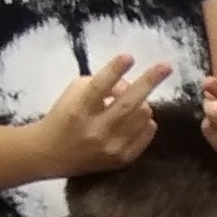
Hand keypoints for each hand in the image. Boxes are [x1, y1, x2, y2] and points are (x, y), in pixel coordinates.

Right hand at [39, 54, 162, 174]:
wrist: (50, 154)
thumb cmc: (64, 116)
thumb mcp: (74, 93)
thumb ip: (101, 83)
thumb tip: (130, 84)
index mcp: (78, 110)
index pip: (98, 87)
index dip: (114, 70)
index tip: (129, 56)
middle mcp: (95, 130)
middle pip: (128, 103)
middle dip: (149, 81)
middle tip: (165, 66)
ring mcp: (110, 147)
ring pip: (142, 117)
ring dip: (143, 102)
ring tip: (134, 101)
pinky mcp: (121, 160)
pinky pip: (146, 135)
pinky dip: (146, 122)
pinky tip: (138, 117)